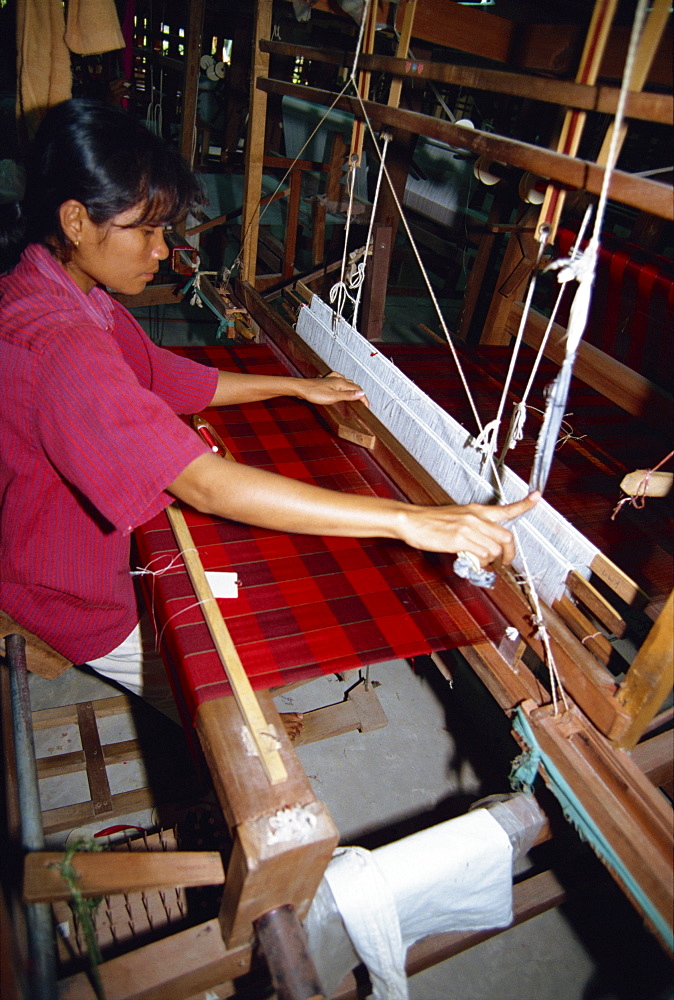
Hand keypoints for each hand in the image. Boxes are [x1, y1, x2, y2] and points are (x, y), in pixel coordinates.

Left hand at [297, 371, 367, 406]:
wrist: (301, 388)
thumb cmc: (314, 393)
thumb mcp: (334, 397)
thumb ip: (348, 396)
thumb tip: (362, 393)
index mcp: (342, 383)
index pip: (358, 391)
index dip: (364, 399)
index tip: (367, 407)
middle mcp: (338, 379)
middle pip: (354, 386)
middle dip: (360, 394)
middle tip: (363, 403)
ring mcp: (332, 379)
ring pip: (347, 382)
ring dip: (353, 388)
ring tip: (355, 395)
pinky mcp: (326, 381)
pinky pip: (338, 380)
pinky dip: (343, 382)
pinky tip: (340, 383)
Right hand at [397, 493, 539, 566]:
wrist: (412, 520)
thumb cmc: (430, 521)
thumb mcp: (456, 518)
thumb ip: (474, 529)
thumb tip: (484, 545)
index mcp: (476, 510)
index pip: (505, 508)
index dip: (524, 504)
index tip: (537, 497)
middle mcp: (476, 517)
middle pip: (506, 536)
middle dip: (510, 553)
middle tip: (505, 561)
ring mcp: (468, 528)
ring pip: (494, 549)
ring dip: (489, 560)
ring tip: (478, 561)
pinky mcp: (460, 539)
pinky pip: (480, 555)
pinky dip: (479, 563)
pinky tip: (470, 561)